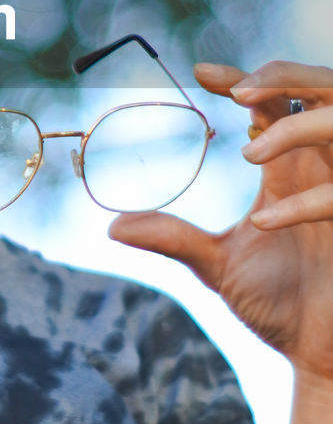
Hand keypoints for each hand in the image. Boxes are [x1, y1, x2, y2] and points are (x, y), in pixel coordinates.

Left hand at [108, 59, 332, 379]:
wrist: (320, 352)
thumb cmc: (276, 304)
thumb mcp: (217, 266)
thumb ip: (173, 239)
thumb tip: (112, 227)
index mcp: (284, 168)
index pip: (268, 100)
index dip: (240, 77)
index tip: (199, 72)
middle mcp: (318, 168)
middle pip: (316, 89)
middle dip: (283, 75)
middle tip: (239, 87)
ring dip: (295, 126)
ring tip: (251, 150)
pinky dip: (304, 202)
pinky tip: (264, 223)